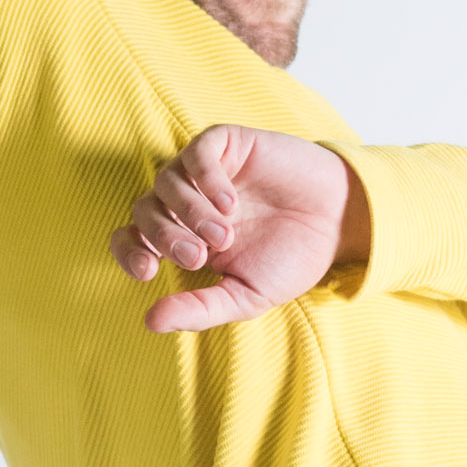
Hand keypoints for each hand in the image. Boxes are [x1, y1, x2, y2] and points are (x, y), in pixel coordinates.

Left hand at [110, 123, 370, 332]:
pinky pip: (198, 152)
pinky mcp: (228, 145)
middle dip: (164, 237)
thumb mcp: (244, 296)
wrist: (338, 224)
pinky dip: (206, 178)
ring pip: (166, 180)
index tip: (148, 272)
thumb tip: (151, 322)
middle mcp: (186, 202)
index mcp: (182, 238)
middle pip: (144, 210)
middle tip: (198, 256)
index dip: (129, 252)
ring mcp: (205, 172)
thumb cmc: (289, 259)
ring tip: (224, 233)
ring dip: (188, 211)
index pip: (132, 238)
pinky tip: (230, 203)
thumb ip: (200, 309)